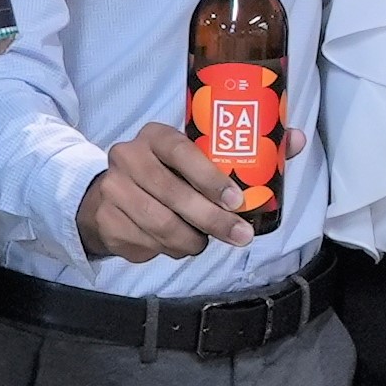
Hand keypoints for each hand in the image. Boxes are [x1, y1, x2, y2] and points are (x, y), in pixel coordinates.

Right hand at [75, 125, 252, 259]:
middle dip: (212, 219)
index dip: (210, 178)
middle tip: (239, 235)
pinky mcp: (105, 219)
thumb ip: (222, 165)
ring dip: (191, 240)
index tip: (236, 201)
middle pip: (173, 193)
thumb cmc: (165, 177)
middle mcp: (128, 157)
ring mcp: (112, 188)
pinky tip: (179, 245)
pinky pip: (146, 242)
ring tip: (204, 242)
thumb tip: (281, 162)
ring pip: (160, 223)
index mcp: (154, 136)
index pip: (182, 152)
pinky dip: (170, 249)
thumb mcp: (188, 162)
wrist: (109, 197)